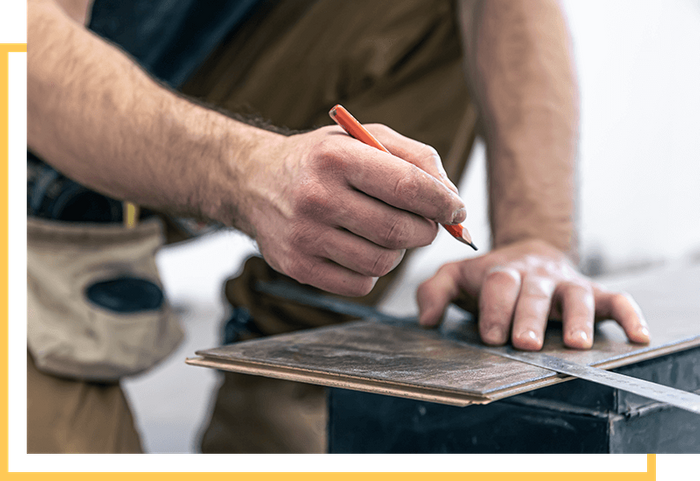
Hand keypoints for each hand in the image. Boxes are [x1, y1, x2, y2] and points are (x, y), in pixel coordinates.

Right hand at [236, 124, 465, 296]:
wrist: (255, 182)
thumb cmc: (322, 160)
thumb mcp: (365, 138)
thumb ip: (416, 158)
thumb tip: (453, 200)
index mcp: (336, 157)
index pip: (407, 186)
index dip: (443, 203)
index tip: (457, 211)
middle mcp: (316, 197)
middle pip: (398, 230)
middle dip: (425, 230)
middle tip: (422, 222)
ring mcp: (303, 236)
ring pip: (382, 263)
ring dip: (397, 251)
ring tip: (384, 232)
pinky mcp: (297, 267)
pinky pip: (360, 285)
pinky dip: (372, 272)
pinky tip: (359, 249)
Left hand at [416, 239, 649, 349]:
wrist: (527, 251)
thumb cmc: (488, 274)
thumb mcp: (456, 275)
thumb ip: (434, 290)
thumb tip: (426, 319)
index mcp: (502, 272)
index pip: (498, 285)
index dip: (495, 308)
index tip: (492, 336)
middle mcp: (536, 276)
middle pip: (534, 292)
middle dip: (529, 317)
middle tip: (525, 343)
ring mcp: (565, 283)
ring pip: (575, 296)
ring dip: (576, 318)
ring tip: (575, 344)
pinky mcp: (592, 291)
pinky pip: (615, 299)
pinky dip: (629, 315)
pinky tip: (638, 335)